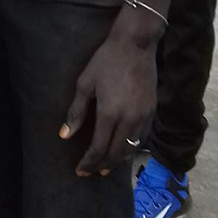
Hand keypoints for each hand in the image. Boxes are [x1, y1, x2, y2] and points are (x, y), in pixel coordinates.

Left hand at [59, 33, 156, 176]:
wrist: (135, 45)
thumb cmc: (106, 61)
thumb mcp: (85, 83)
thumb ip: (76, 112)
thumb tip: (64, 135)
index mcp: (110, 113)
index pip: (99, 148)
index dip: (88, 162)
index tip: (80, 171)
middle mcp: (129, 120)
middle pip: (116, 153)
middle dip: (102, 165)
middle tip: (92, 172)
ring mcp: (144, 117)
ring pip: (131, 148)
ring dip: (118, 160)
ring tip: (106, 166)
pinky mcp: (152, 111)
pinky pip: (142, 138)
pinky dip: (131, 148)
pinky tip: (124, 149)